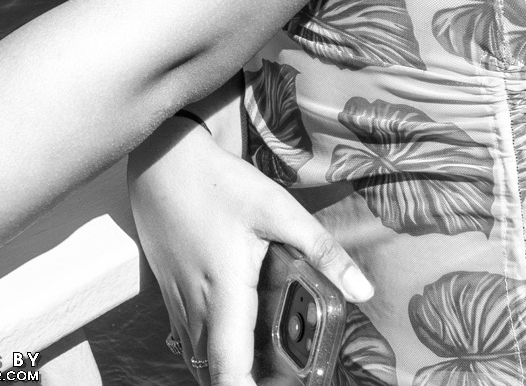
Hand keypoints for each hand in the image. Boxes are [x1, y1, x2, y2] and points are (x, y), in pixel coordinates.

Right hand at [128, 117, 372, 385]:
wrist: (162, 162)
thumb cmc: (220, 184)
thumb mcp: (278, 209)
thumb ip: (322, 250)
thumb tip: (363, 290)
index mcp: (225, 298)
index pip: (230, 375)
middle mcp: (197, 311)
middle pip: (216, 376)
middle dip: (247, 383)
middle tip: (285, 374)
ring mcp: (178, 305)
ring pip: (200, 361)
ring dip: (229, 370)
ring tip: (269, 363)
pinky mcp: (170, 295)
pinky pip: (189, 341)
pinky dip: (213, 351)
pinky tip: (238, 332)